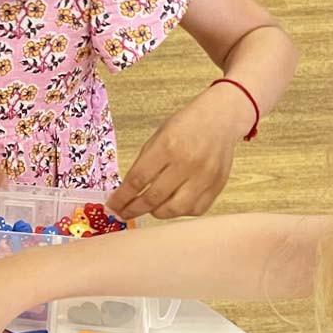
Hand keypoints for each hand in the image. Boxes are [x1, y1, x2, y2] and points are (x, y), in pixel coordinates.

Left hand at [108, 83, 251, 220]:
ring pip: (174, 210)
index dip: (122, 197)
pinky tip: (172, 204)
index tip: (112, 206)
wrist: (220, 119)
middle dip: (134, 210)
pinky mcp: (217, 185)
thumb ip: (144, 163)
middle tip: (123, 213)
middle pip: (154, 198)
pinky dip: (180, 212)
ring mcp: (204, 177)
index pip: (138, 180)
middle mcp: (187, 163)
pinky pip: (195, 210)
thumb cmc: (185, 126)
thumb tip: (126, 192)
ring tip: (148, 208)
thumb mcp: (158, 137)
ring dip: (156, 212)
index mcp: (167, 146)